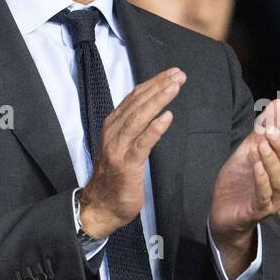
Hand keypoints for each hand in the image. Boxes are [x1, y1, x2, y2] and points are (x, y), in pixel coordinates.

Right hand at [77, 68, 183, 238]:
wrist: (101, 206)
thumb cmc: (114, 177)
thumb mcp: (121, 145)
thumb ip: (132, 128)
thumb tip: (151, 110)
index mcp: (112, 125)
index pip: (133, 98)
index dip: (152, 83)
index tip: (170, 73)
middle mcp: (113, 132)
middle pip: (137, 103)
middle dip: (159, 86)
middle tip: (178, 74)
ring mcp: (118, 148)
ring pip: (139, 118)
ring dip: (158, 100)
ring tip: (175, 87)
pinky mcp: (127, 165)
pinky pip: (142, 143)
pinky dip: (155, 128)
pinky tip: (168, 117)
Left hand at [209, 98, 279, 276]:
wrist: (222, 211)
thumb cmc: (240, 180)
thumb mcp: (249, 148)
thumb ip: (264, 128)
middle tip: (270, 131)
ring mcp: (273, 199)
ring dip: (272, 161)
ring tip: (261, 146)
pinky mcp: (257, 212)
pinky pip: (264, 197)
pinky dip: (262, 180)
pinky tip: (256, 166)